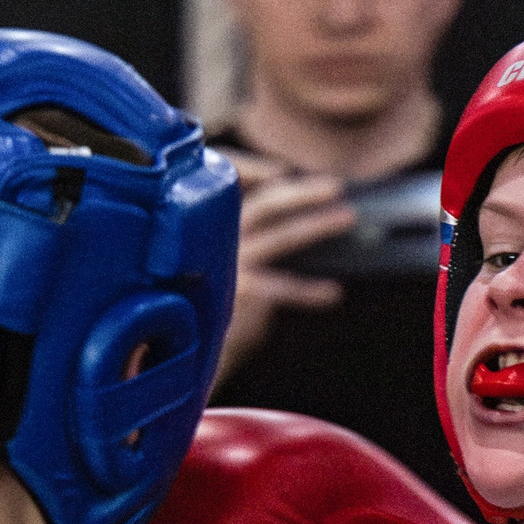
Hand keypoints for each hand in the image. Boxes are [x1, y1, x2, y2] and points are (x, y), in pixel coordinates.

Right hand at [213, 151, 356, 389]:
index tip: (282, 172)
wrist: (176, 354)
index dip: (253, 169)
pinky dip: (310, 291)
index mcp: (202, 227)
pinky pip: (285, 288)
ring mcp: (228, 267)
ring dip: (317, 226)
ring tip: (347, 218)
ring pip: (280, 237)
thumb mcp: (208, 265)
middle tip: (334, 186)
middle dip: (301, 192)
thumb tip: (280, 217)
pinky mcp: (242, 295)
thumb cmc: (197, 308)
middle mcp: (212, 241)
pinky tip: (332, 293)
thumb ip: (232, 240)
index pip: (224, 184)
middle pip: (263, 204)